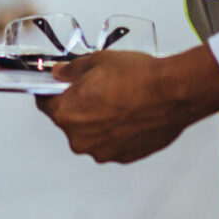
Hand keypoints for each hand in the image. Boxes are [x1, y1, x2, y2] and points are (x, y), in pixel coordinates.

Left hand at [38, 45, 218, 163]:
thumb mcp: (97, 61)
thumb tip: (61, 73)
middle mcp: (80, 139)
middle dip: (80, 106)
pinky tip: (131, 114)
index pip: (45, 103)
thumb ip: (72, 70)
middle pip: (70, 121)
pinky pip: (113, 143)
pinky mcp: (124, 157)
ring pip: (92, 134)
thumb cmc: (138, 77)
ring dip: (100, 121)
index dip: (52, 91)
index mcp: (67, 114)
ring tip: (121, 101)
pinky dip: (118, 132)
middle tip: (99, 88)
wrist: (173, 93)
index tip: (59, 86)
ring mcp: (103, 151)